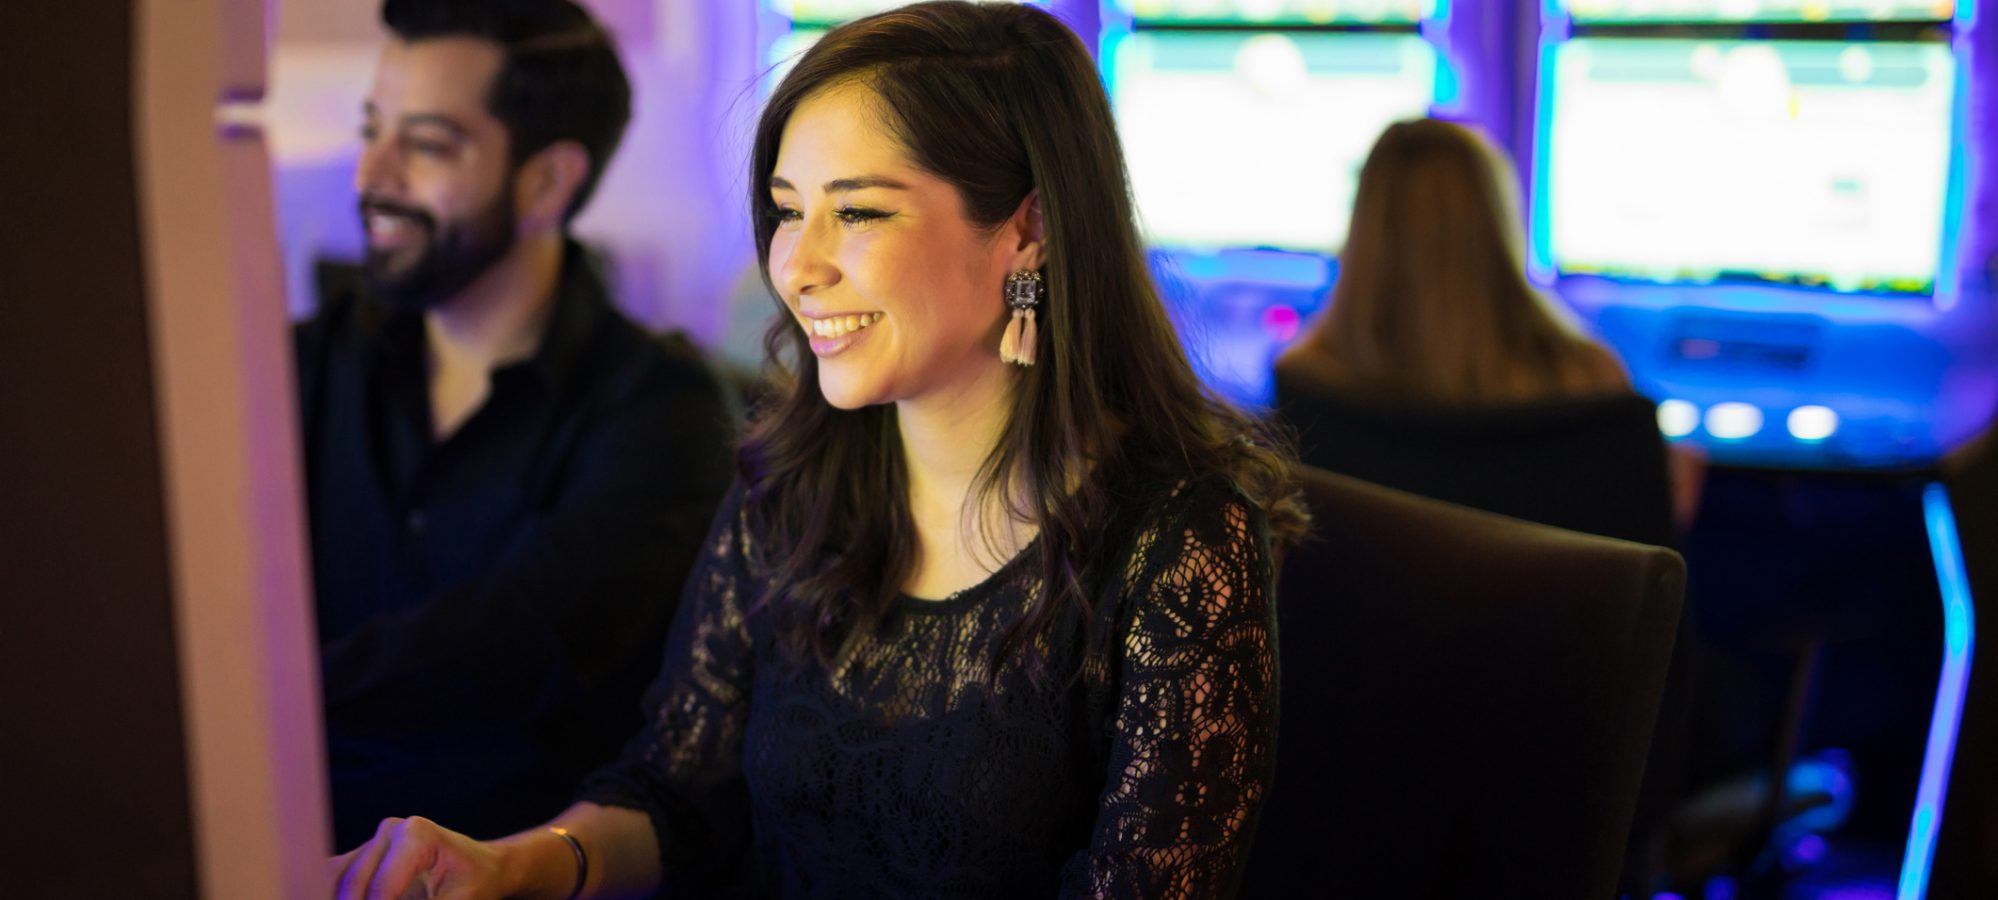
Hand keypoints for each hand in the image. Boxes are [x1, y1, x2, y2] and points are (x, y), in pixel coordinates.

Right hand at [328, 816, 510, 899]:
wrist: (481, 866)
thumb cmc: (475, 882)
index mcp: (417, 834)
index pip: (382, 887)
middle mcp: (390, 831)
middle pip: (351, 882)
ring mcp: (373, 841)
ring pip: (334, 879)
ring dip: (336, 896)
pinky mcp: (363, 856)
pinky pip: (336, 878)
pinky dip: (333, 892)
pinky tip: (332, 898)